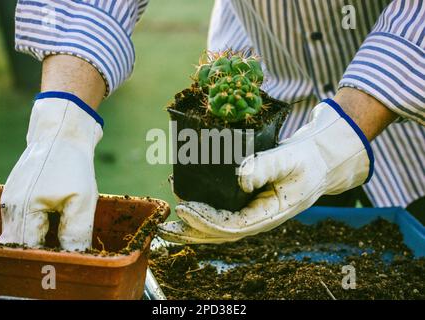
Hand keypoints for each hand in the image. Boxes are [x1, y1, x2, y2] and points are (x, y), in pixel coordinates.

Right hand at [0, 92, 102, 250]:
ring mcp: (11, 200)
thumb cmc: (72, 163)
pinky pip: (27, 219)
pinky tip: (60, 214)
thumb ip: (76, 232)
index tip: (68, 259)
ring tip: (66, 224)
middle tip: (69, 246)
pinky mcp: (18, 194)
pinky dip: (43, 223)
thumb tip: (73, 258)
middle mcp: (10, 209)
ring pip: (25, 233)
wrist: (62, 130)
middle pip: (23, 245)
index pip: (30, 251)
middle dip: (46, 250)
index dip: (49, 259)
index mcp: (23, 211)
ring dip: (45, 236)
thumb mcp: (82, 199)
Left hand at [158, 99, 373, 243]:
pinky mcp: (244, 204)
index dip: (206, 220)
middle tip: (162, 228)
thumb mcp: (291, 159)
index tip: (184, 208)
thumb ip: (268, 166)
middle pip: (218, 234)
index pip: (232, 226)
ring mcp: (249, 213)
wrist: (316, 162)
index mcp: (269, 214)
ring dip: (190, 227)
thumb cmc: (305, 160)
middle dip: (190, 233)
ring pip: (216, 228)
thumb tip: (241, 179)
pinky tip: (183, 203)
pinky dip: (199, 213)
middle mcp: (256, 219)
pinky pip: (219, 215)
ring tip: (165, 223)